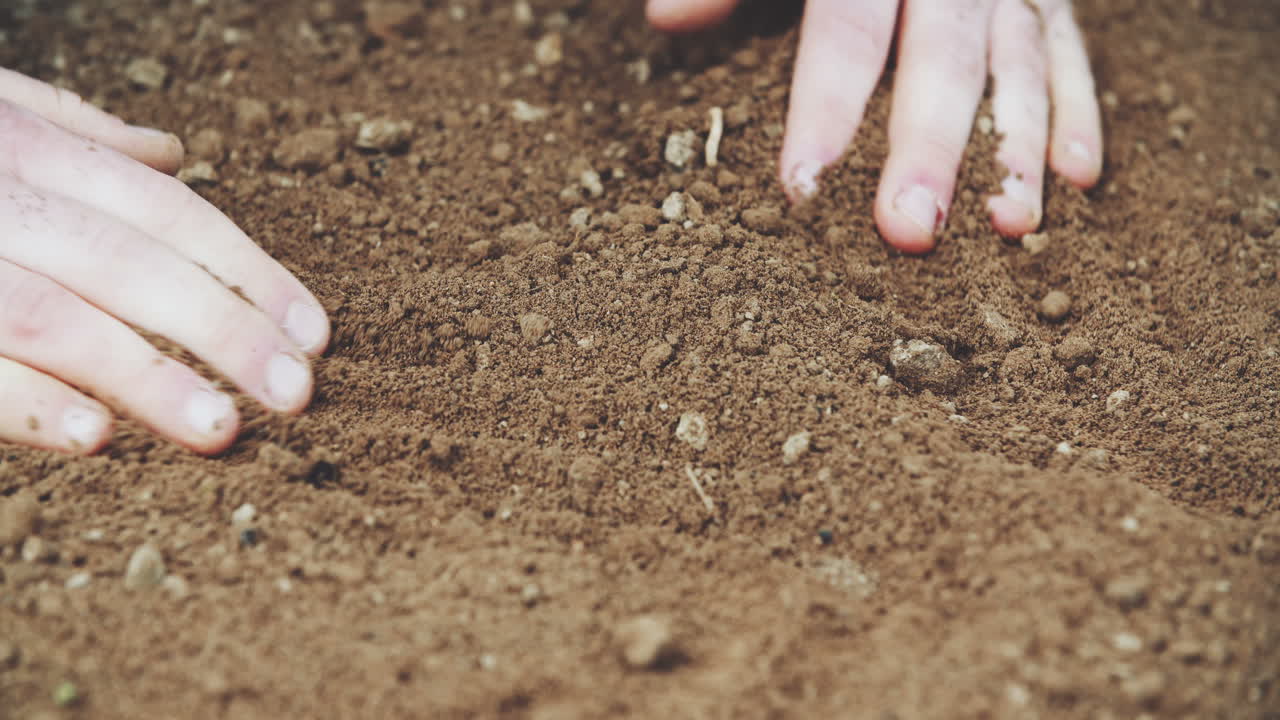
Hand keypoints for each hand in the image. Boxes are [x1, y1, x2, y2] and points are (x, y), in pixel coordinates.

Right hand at [0, 69, 328, 454]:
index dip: (249, 272)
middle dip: (224, 330)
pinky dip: (19, 400)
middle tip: (297, 395)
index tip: (314, 332)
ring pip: (54, 314)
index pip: (169, 212)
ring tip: (223, 431)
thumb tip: (172, 154)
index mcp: (22, 145)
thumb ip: (71, 130)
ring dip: (143, 377)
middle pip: (133, 263)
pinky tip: (90, 439)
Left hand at [648, 0, 1103, 252]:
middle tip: (909, 232)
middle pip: (941, 57)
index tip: (802, 185)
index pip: (844, 31)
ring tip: (1009, 229)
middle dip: (928, 148)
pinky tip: (1078, 181)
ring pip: (1018, 62)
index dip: (825, 107)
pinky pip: (1070, 51)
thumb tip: (665, 20)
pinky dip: (1080, 111)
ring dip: (1018, 147)